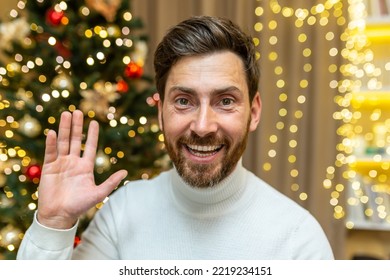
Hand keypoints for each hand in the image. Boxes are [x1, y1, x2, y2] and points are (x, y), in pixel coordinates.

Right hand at [36, 110, 127, 228]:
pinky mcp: (49, 168)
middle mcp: (73, 162)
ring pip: (63, 142)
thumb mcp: (98, 194)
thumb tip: (125, 173)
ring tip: (66, 114)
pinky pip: (50, 152)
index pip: (90, 147)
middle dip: (76, 126)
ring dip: (64, 128)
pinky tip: (52, 132)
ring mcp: (61, 164)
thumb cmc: (79, 206)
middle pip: (75, 140)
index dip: (92, 135)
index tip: (94, 122)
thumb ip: (111, 183)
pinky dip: (51, 142)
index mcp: (86, 167)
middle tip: (78, 111)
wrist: (59, 215)